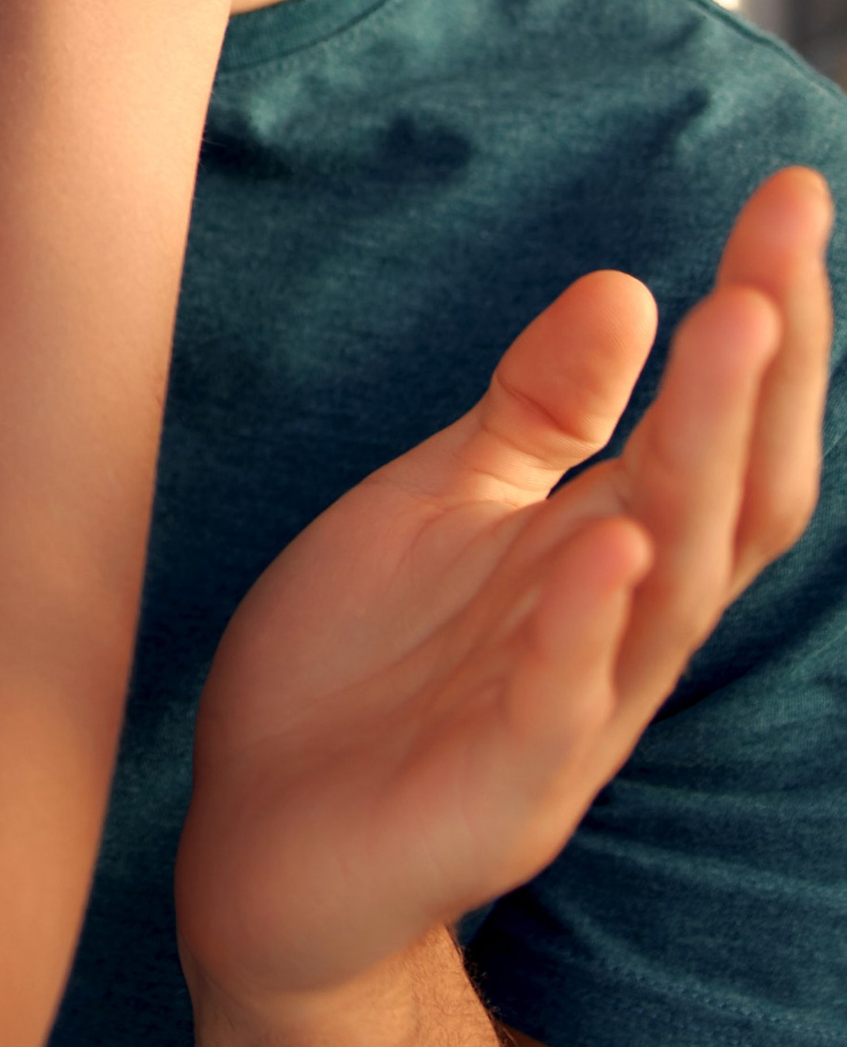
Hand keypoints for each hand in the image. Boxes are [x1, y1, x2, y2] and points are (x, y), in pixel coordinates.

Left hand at [173, 169, 832, 1015]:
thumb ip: (537, 412)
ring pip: (671, 590)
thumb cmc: (358, 674)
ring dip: (702, 462)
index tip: (791, 195)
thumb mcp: (442, 506)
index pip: (720, 434)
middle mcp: (614, 636)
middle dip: (763, 372)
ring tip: (731, 335)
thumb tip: (631, 285)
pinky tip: (610, 545)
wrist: (253, 851)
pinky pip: (558, 710)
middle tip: (784, 246)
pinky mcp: (493, 800)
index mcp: (606, 560)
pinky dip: (587, 629)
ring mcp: (565, 723)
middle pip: (726, 496)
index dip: (767, 323)